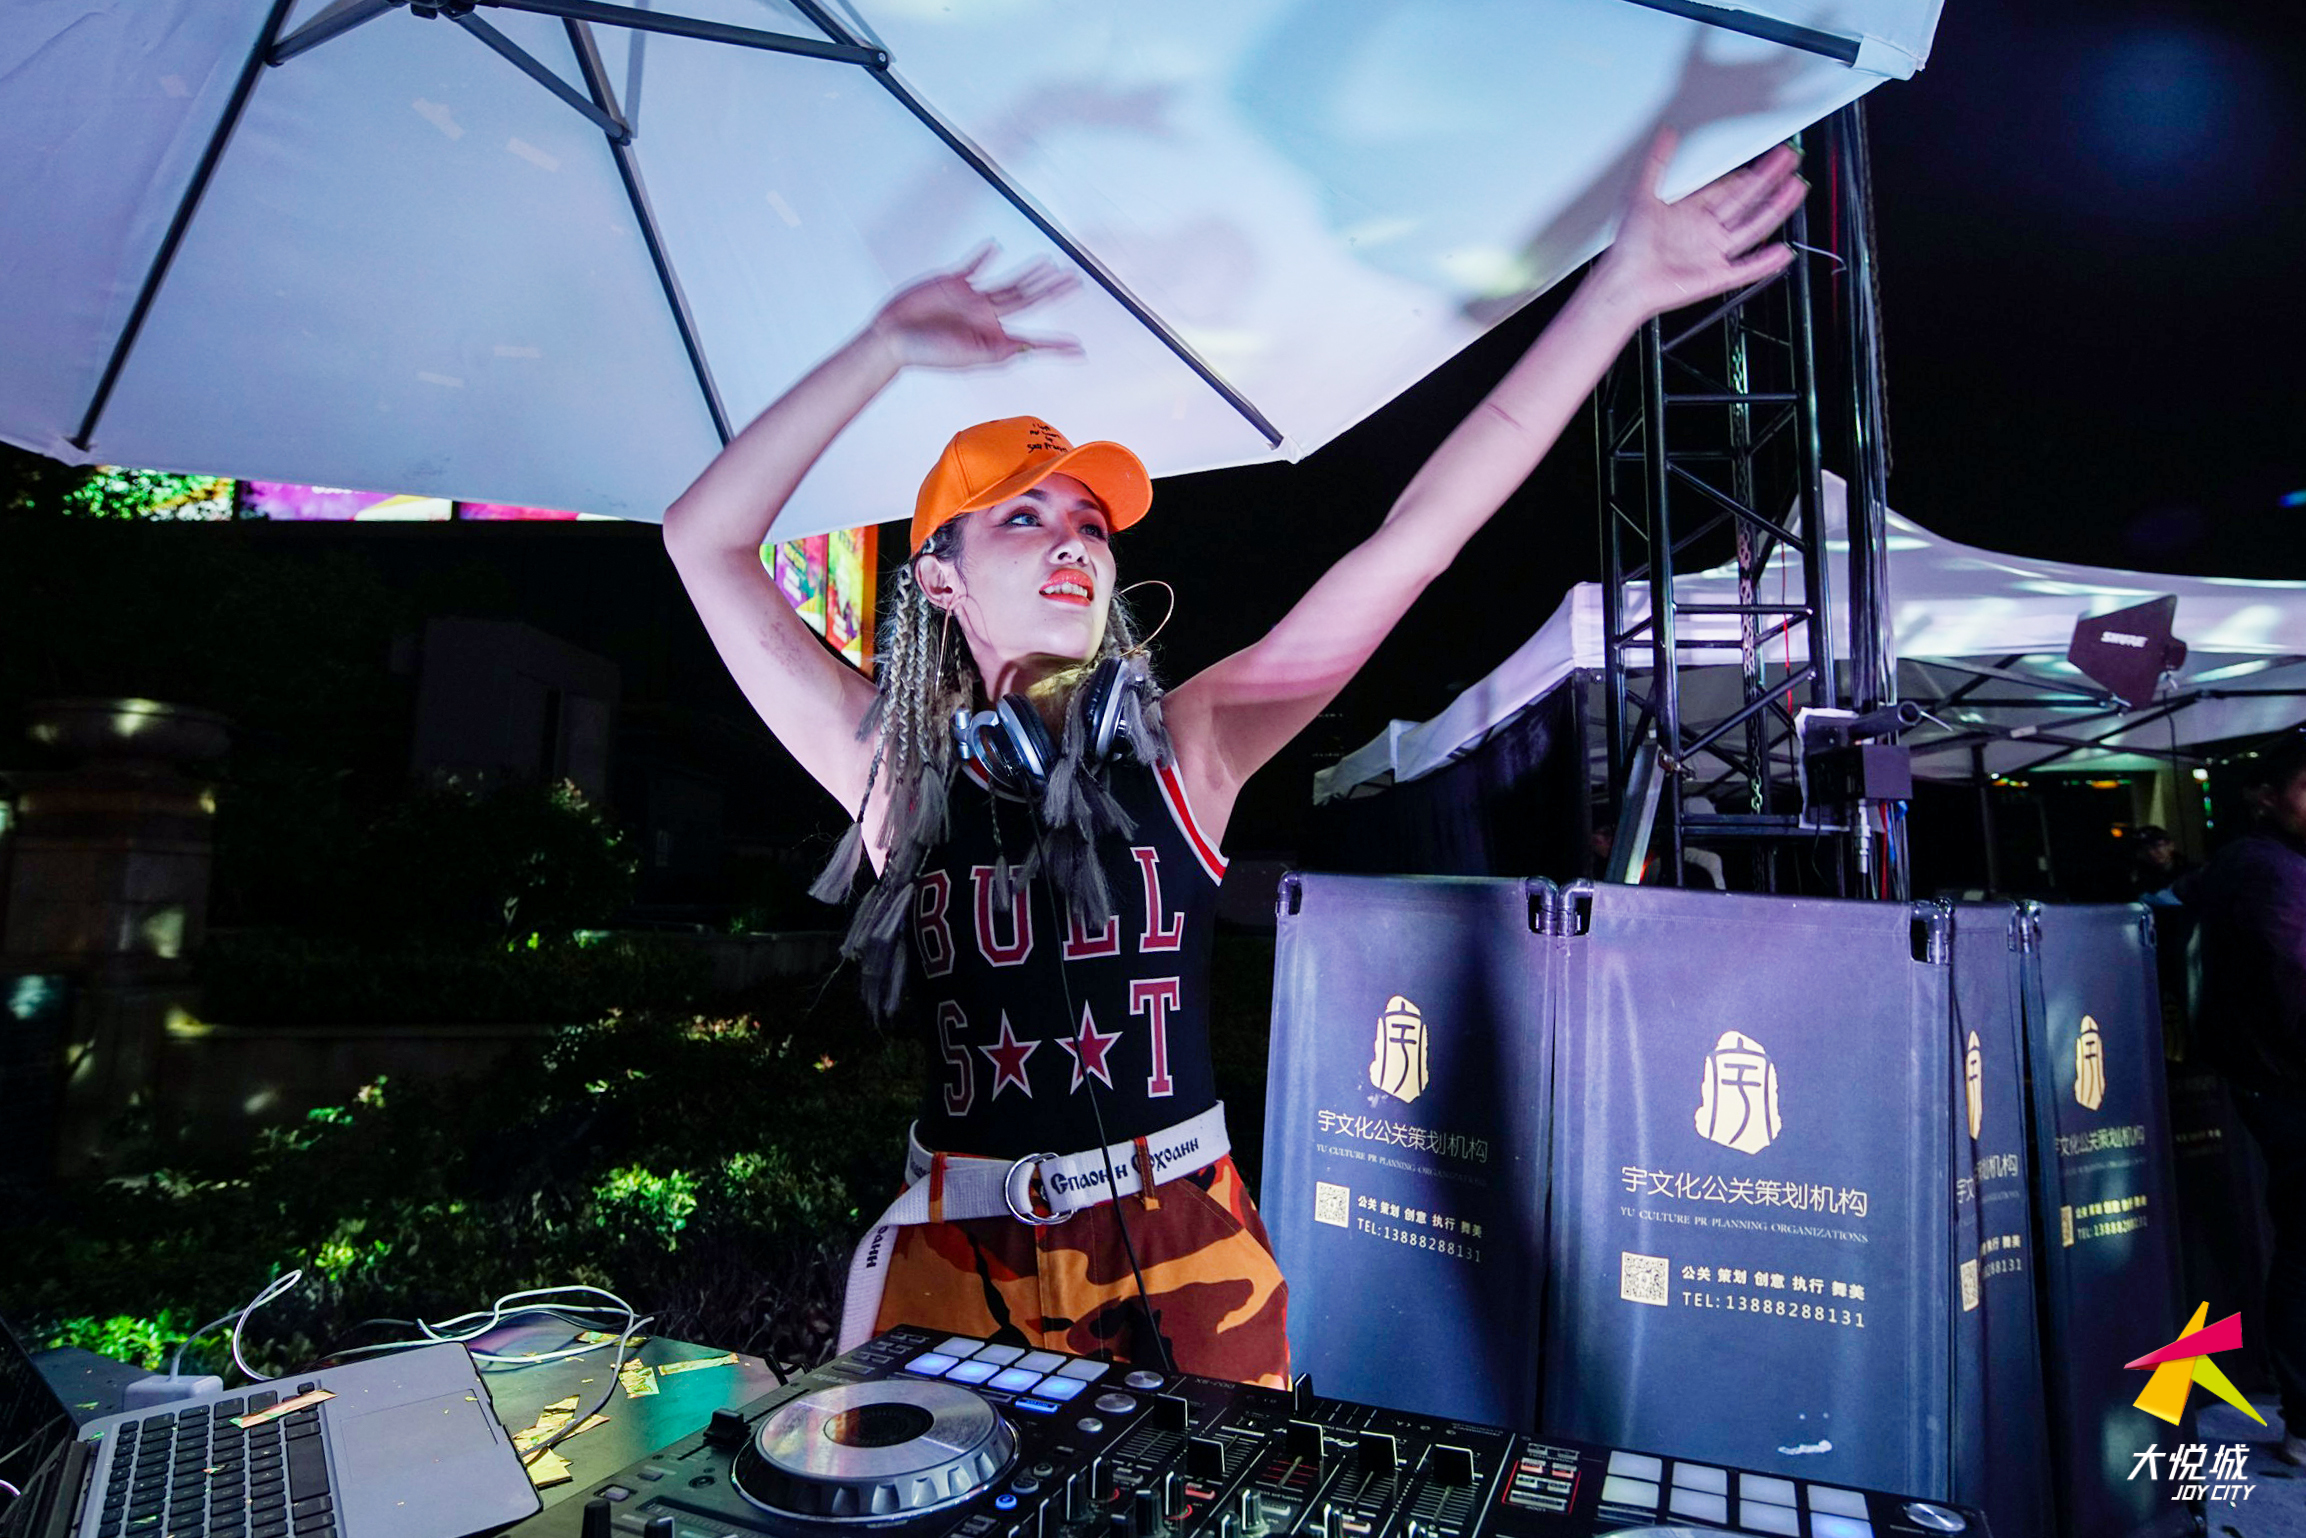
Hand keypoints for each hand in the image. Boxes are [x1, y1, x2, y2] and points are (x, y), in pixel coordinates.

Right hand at [867, 247, 1082, 370]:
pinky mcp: (953, 282)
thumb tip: (1025, 349)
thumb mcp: (965, 357)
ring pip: (1009, 283)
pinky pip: (974, 267)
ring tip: (1050, 264)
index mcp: (993, 338)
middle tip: (1074, 281)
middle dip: (1052, 292)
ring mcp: (971, 299)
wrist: (892, 337)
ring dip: (1030, 274)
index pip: (1032, 341)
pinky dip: (985, 257)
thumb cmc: (926, 353)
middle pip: (1028, 301)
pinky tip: (995, 248)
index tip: (1078, 350)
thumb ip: (995, 352)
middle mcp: (987, 317)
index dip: (1055, 346)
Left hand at [1594, 131, 1805, 320]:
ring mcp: (1712, 254)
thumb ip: (1656, 163)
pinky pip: (1746, 268)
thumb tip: (1666, 134)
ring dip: (1774, 209)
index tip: (1767, 157)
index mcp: (1690, 212)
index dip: (1749, 173)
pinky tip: (1782, 250)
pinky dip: (1765, 261)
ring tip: (1794, 190)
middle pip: (1746, 202)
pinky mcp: (1715, 277)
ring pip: (1752, 228)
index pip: (1728, 188)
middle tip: (1789, 162)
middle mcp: (1704, 232)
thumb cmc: (1628, 245)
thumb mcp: (1639, 194)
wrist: (1625, 282)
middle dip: (1769, 181)